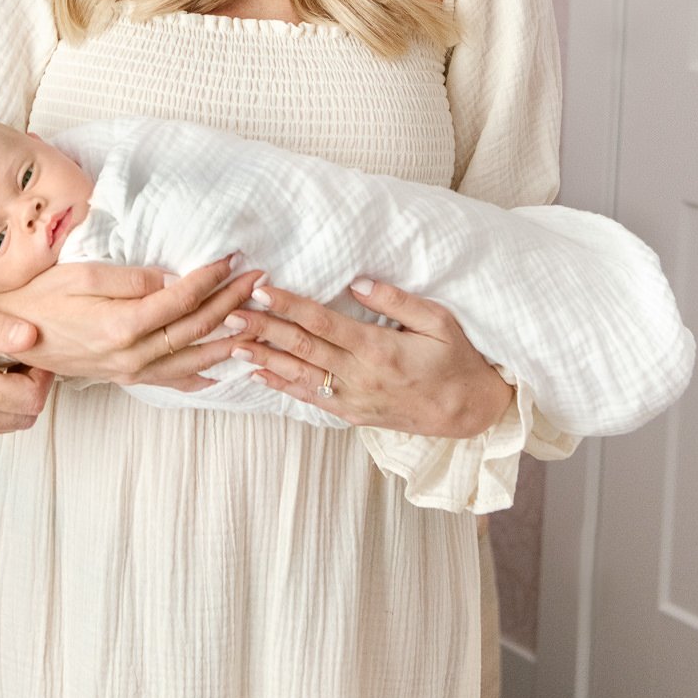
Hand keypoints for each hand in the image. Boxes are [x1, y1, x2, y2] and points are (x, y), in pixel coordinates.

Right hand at [0, 256, 263, 385]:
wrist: (5, 334)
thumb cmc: (39, 296)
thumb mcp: (82, 275)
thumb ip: (131, 279)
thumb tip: (173, 280)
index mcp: (123, 325)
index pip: (182, 300)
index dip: (212, 278)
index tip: (234, 259)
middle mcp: (131, 354)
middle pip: (195, 329)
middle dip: (231, 303)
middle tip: (258, 282)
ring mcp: (127, 370)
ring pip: (190, 358)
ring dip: (226, 338)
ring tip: (255, 319)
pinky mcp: (121, 377)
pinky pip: (169, 381)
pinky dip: (198, 376)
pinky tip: (218, 372)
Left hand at [234, 277, 513, 436]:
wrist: (468, 411)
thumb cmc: (456, 359)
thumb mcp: (438, 321)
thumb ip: (396, 301)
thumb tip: (356, 282)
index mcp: (378, 350)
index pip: (324, 323)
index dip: (290, 306)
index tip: (261, 290)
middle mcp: (360, 377)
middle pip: (303, 349)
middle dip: (264, 330)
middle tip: (229, 314)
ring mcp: (354, 400)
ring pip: (300, 376)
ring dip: (265, 359)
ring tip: (233, 343)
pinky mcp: (352, 415)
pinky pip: (311, 399)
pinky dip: (282, 386)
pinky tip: (259, 374)